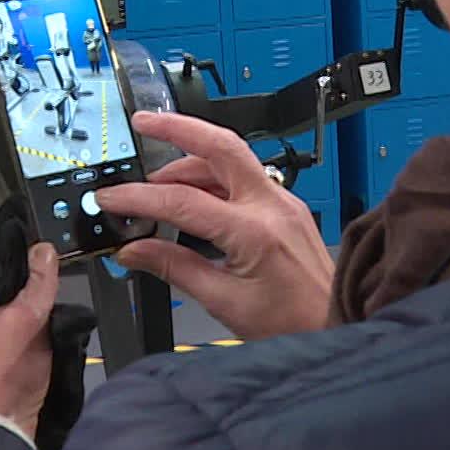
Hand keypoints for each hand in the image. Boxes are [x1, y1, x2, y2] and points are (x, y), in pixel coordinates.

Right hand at [96, 111, 333, 339]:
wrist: (337, 326)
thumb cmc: (293, 324)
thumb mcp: (224, 302)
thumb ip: (175, 269)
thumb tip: (134, 251)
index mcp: (255, 232)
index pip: (183, 201)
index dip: (139, 198)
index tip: (111, 198)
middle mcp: (273, 206)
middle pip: (221, 145)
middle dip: (178, 127)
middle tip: (143, 123)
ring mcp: (283, 203)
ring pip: (233, 158)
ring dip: (191, 158)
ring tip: (157, 180)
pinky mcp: (287, 208)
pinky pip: (244, 178)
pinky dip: (212, 177)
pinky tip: (190, 193)